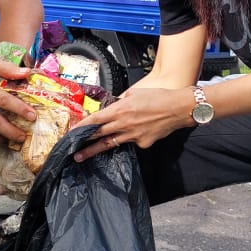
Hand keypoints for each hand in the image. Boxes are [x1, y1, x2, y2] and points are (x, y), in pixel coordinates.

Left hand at [72, 86, 194, 161]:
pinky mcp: (143, 143)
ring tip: (83, 156)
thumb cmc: (158, 97)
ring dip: (96, 149)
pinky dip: (129, 139)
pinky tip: (134, 135)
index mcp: (120, 109)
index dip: (82, 127)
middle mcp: (124, 124)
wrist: (178, 108)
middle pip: (99, 135)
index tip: (71, 133)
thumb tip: (112, 106)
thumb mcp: (135, 93)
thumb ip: (121, 101)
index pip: (96, 120)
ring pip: (111, 143)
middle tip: (72, 152)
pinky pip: (132, 142)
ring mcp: (133, 135)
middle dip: (84, 144)